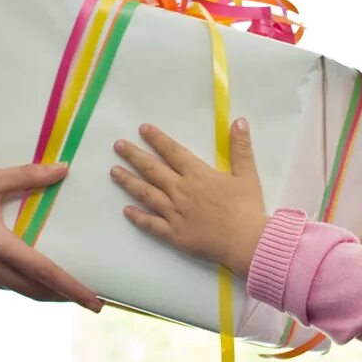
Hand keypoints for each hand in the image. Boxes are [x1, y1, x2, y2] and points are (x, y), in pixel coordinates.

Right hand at [0, 164, 102, 311]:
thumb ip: (26, 177)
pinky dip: (12, 279)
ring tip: (59, 284)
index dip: (72, 288)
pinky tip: (18, 268)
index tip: (95, 301)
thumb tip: (62, 169)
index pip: (44, 273)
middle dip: (61, 295)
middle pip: (32, 289)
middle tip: (87, 297)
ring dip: (36, 288)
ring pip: (12, 287)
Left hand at [111, 120, 268, 277]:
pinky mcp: (173, 233)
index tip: (142, 129)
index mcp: (197, 174)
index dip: (157, 139)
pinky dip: (137, 217)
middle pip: (152, 169)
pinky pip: (150, 224)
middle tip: (118, 146)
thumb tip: (238, 121)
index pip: (172, 152)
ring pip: (146, 194)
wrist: (245, 241)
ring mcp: (174, 212)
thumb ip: (240, 147)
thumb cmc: (247, 207)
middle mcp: (180, 190)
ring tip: (114, 172)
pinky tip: (126, 211)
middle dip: (134, 156)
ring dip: (128, 181)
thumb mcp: (247, 174)